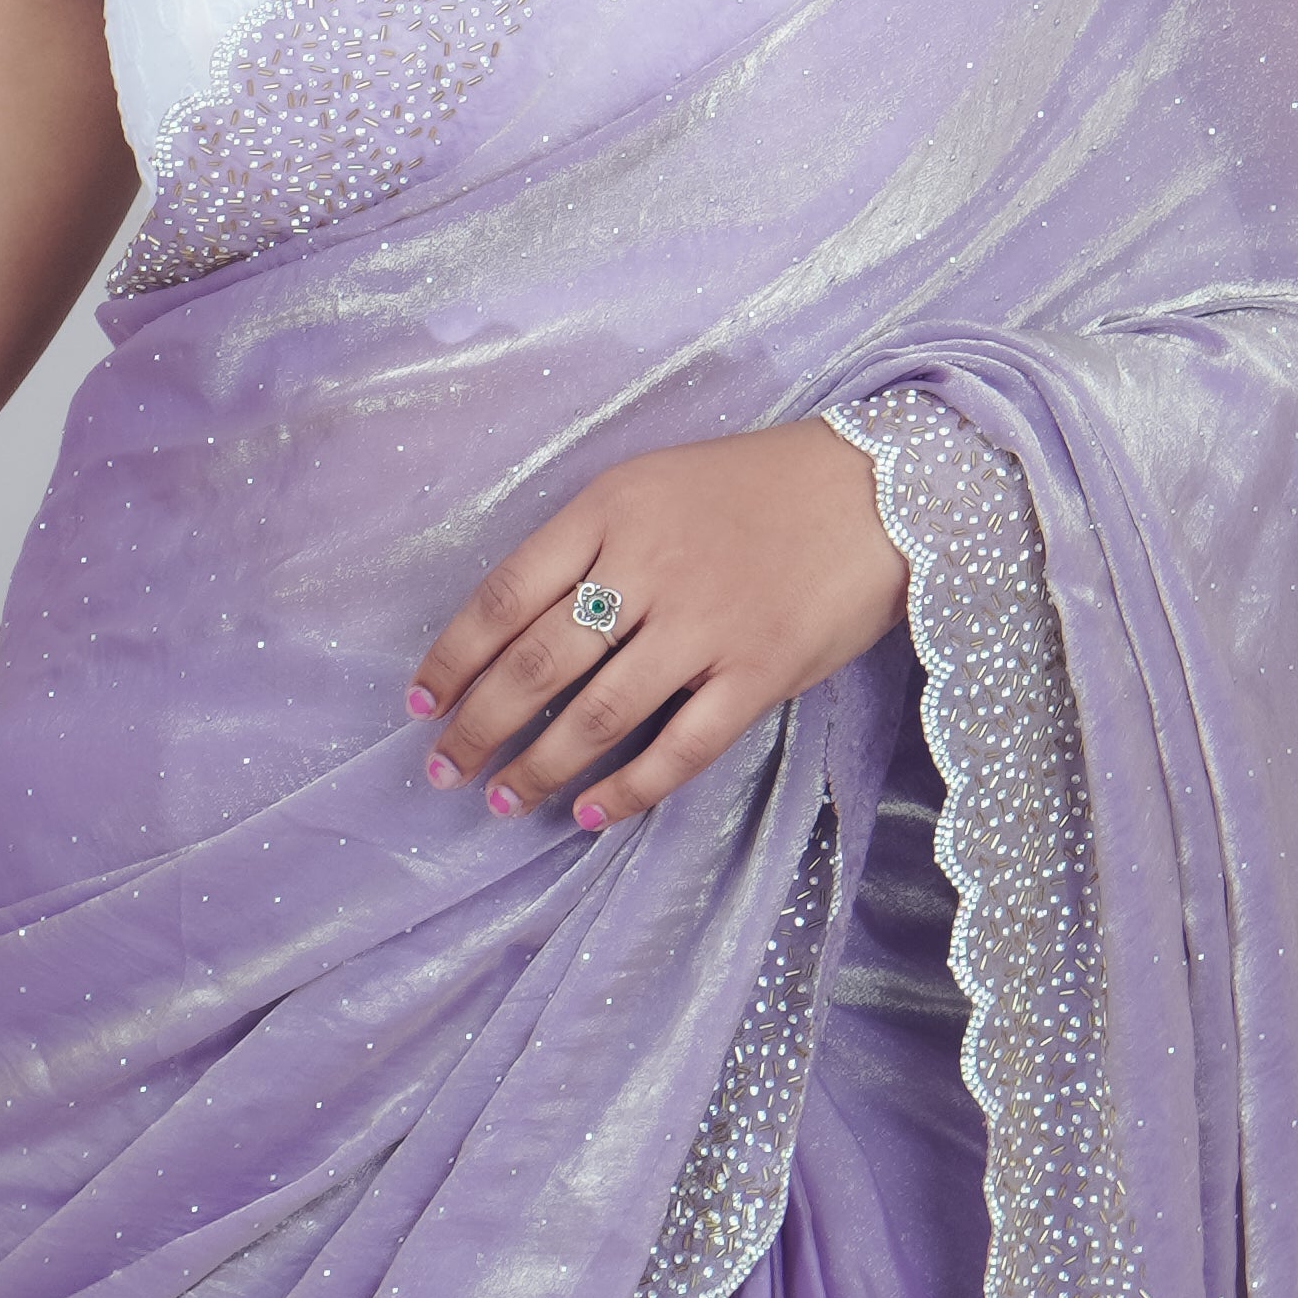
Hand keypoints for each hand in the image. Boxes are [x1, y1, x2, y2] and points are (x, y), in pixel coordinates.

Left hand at [405, 421, 911, 833]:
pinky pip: (679, 748)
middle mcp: (648, 567)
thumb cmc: (754, 489)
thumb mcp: (653, 484)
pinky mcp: (758, 673)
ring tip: (501, 800)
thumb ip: (590, 544)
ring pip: (597, 715)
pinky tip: (588, 813)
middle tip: (442, 768)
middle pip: (537, 663)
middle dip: (479, 726)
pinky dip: (626, 790)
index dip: (452, 657)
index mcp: (610, 511)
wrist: (878, 491)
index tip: (420, 702)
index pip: (503, 594)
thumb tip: (515, 631)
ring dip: (537, 767)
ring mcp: (705, 625)